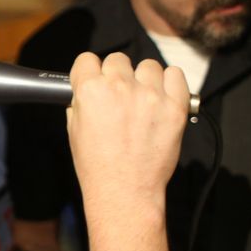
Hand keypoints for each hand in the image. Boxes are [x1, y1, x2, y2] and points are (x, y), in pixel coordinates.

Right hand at [66, 52, 188, 218]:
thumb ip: (80, 103)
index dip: (89, 72)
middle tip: (119, 97)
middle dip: (117, 75)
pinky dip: (170, 83)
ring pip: (148, 65)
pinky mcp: (174, 106)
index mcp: (90, 92)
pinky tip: (161, 98)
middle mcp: (120, 88)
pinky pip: (176, 75)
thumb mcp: (74, 130)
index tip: (94, 80)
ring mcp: (150, 96)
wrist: (125, 191)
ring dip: (144, 79)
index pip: (86, 60)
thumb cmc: (97, 166)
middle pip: (118, 59)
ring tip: (142, 101)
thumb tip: (86, 89)